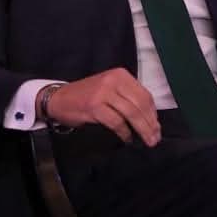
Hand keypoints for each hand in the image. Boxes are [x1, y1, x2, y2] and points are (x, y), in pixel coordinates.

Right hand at [42, 69, 160, 146]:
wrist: (60, 99)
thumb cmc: (87, 96)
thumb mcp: (110, 89)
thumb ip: (128, 97)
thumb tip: (150, 117)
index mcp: (120, 75)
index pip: (144, 95)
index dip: (153, 113)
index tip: (157, 127)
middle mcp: (113, 80)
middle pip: (140, 104)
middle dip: (150, 124)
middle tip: (155, 138)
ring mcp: (103, 93)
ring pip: (131, 113)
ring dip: (142, 130)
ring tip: (147, 141)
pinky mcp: (94, 106)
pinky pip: (116, 122)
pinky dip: (125, 133)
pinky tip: (127, 139)